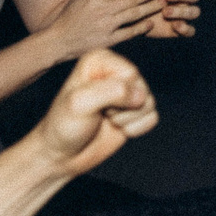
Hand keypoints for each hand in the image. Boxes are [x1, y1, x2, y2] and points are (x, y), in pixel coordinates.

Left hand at [30, 48, 158, 178]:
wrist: (62, 156)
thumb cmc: (63, 126)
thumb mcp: (79, 103)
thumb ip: (112, 92)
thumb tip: (141, 96)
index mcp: (101, 60)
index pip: (130, 73)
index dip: (116, 94)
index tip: (92, 102)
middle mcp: (116, 71)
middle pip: (142, 87)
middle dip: (122, 108)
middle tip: (99, 112)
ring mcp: (127, 92)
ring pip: (149, 102)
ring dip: (128, 119)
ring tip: (106, 119)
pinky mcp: (135, 111)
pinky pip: (152, 118)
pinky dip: (136, 129)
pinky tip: (116, 129)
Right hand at [45, 0, 166, 60]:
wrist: (57, 42)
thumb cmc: (68, 18)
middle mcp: (102, 10)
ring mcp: (106, 26)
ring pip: (133, 14)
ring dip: (150, 8)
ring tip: (162, 3)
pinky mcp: (107, 41)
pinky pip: (128, 33)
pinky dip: (140, 28)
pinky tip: (150, 24)